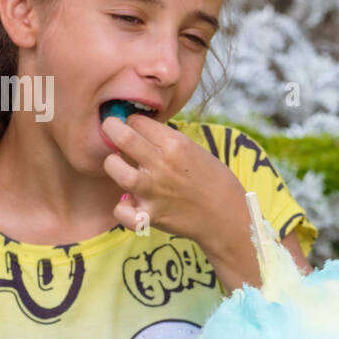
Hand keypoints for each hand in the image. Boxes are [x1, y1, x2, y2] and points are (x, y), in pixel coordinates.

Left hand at [101, 114, 248, 248]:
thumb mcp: (195, 150)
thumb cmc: (213, 181)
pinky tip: (128, 204)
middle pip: (123, 136)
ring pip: (117, 170)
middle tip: (111, 133)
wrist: (228, 216)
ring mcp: (156, 191)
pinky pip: (124, 213)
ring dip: (112, 164)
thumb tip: (141, 130)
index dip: (131, 122)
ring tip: (117, 166)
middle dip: (111, 129)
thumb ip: (167, 140)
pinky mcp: (152, 216)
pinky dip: (122, 209)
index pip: (138, 121)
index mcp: (176, 144)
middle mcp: (164, 165)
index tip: (131, 128)